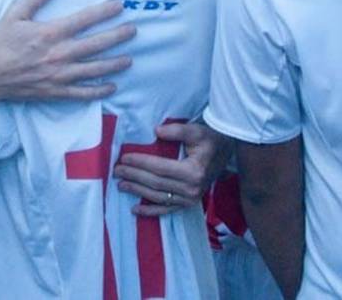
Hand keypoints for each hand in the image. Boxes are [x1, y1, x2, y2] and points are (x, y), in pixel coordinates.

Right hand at [0, 0, 133, 102]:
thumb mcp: (14, 14)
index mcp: (49, 33)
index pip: (84, 19)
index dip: (104, 11)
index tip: (120, 5)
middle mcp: (58, 54)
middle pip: (96, 44)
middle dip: (117, 36)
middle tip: (134, 30)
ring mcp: (58, 75)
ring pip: (94, 70)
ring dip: (114, 64)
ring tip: (129, 59)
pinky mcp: (55, 92)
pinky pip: (82, 93)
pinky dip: (98, 91)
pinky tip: (111, 87)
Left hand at [113, 121, 231, 215]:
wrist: (225, 151)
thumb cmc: (209, 139)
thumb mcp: (195, 130)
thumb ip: (176, 130)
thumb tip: (157, 131)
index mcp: (193, 171)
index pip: (160, 168)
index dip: (140, 163)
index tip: (124, 158)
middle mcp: (192, 189)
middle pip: (156, 183)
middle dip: (134, 176)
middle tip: (116, 170)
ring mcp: (190, 199)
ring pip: (158, 197)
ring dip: (138, 191)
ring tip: (120, 184)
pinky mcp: (188, 204)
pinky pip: (167, 210)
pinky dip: (150, 212)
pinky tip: (135, 209)